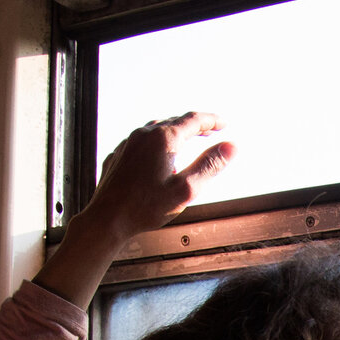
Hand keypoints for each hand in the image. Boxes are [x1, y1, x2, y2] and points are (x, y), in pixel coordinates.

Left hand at [77, 112, 238, 245]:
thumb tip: (231, 147)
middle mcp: (144, 135)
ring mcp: (128, 143)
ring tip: (186, 138)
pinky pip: (140, 140)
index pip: (194, 120)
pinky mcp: (118, 155)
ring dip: (175, 130)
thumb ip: (210, 165)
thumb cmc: (145, 207)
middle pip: (175, 121)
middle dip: (195, 125)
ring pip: (156, 128)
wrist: (107, 219)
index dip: (212, 120)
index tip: (223, 123)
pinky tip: (158, 153)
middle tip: (210, 131)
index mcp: (164, 139)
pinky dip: (155, 141)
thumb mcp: (186, 189)